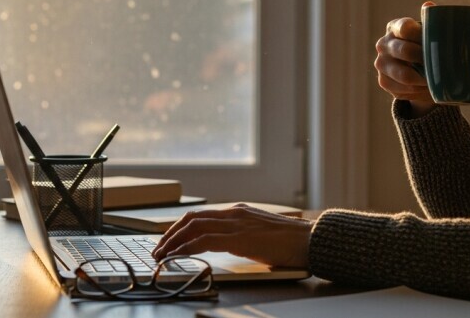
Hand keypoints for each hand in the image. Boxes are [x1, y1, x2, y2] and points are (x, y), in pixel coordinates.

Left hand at [152, 203, 312, 268]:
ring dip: (173, 241)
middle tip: (158, 249)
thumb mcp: (261, 234)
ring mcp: (237, 224)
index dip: (180, 227)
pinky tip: (177, 256)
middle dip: (170, 234)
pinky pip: (204, 241)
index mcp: (239, 212)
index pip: (201, 215)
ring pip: (193, 227)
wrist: (310, 240)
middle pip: (192, 219)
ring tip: (161, 254)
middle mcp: (235, 213)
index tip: (169, 241)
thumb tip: (227, 247)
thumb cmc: (291, 241)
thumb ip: (243, 235)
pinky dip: (186, 248)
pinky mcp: (240, 238)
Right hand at [374, 2, 434, 112]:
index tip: (436, 42)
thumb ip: (431, 20)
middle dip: (424, 58)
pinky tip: (426, 87)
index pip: (405, 28)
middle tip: (439, 63)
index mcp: (395, 27)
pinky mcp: (382, 81)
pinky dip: (418, 90)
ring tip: (436, 78)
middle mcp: (384, 43)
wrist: (417, 71)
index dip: (421, 35)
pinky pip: (403, 88)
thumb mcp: (430, 33)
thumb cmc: (426, 46)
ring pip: (404, 74)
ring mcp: (381, 63)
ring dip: (423, 79)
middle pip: (405, 51)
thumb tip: (428, 5)